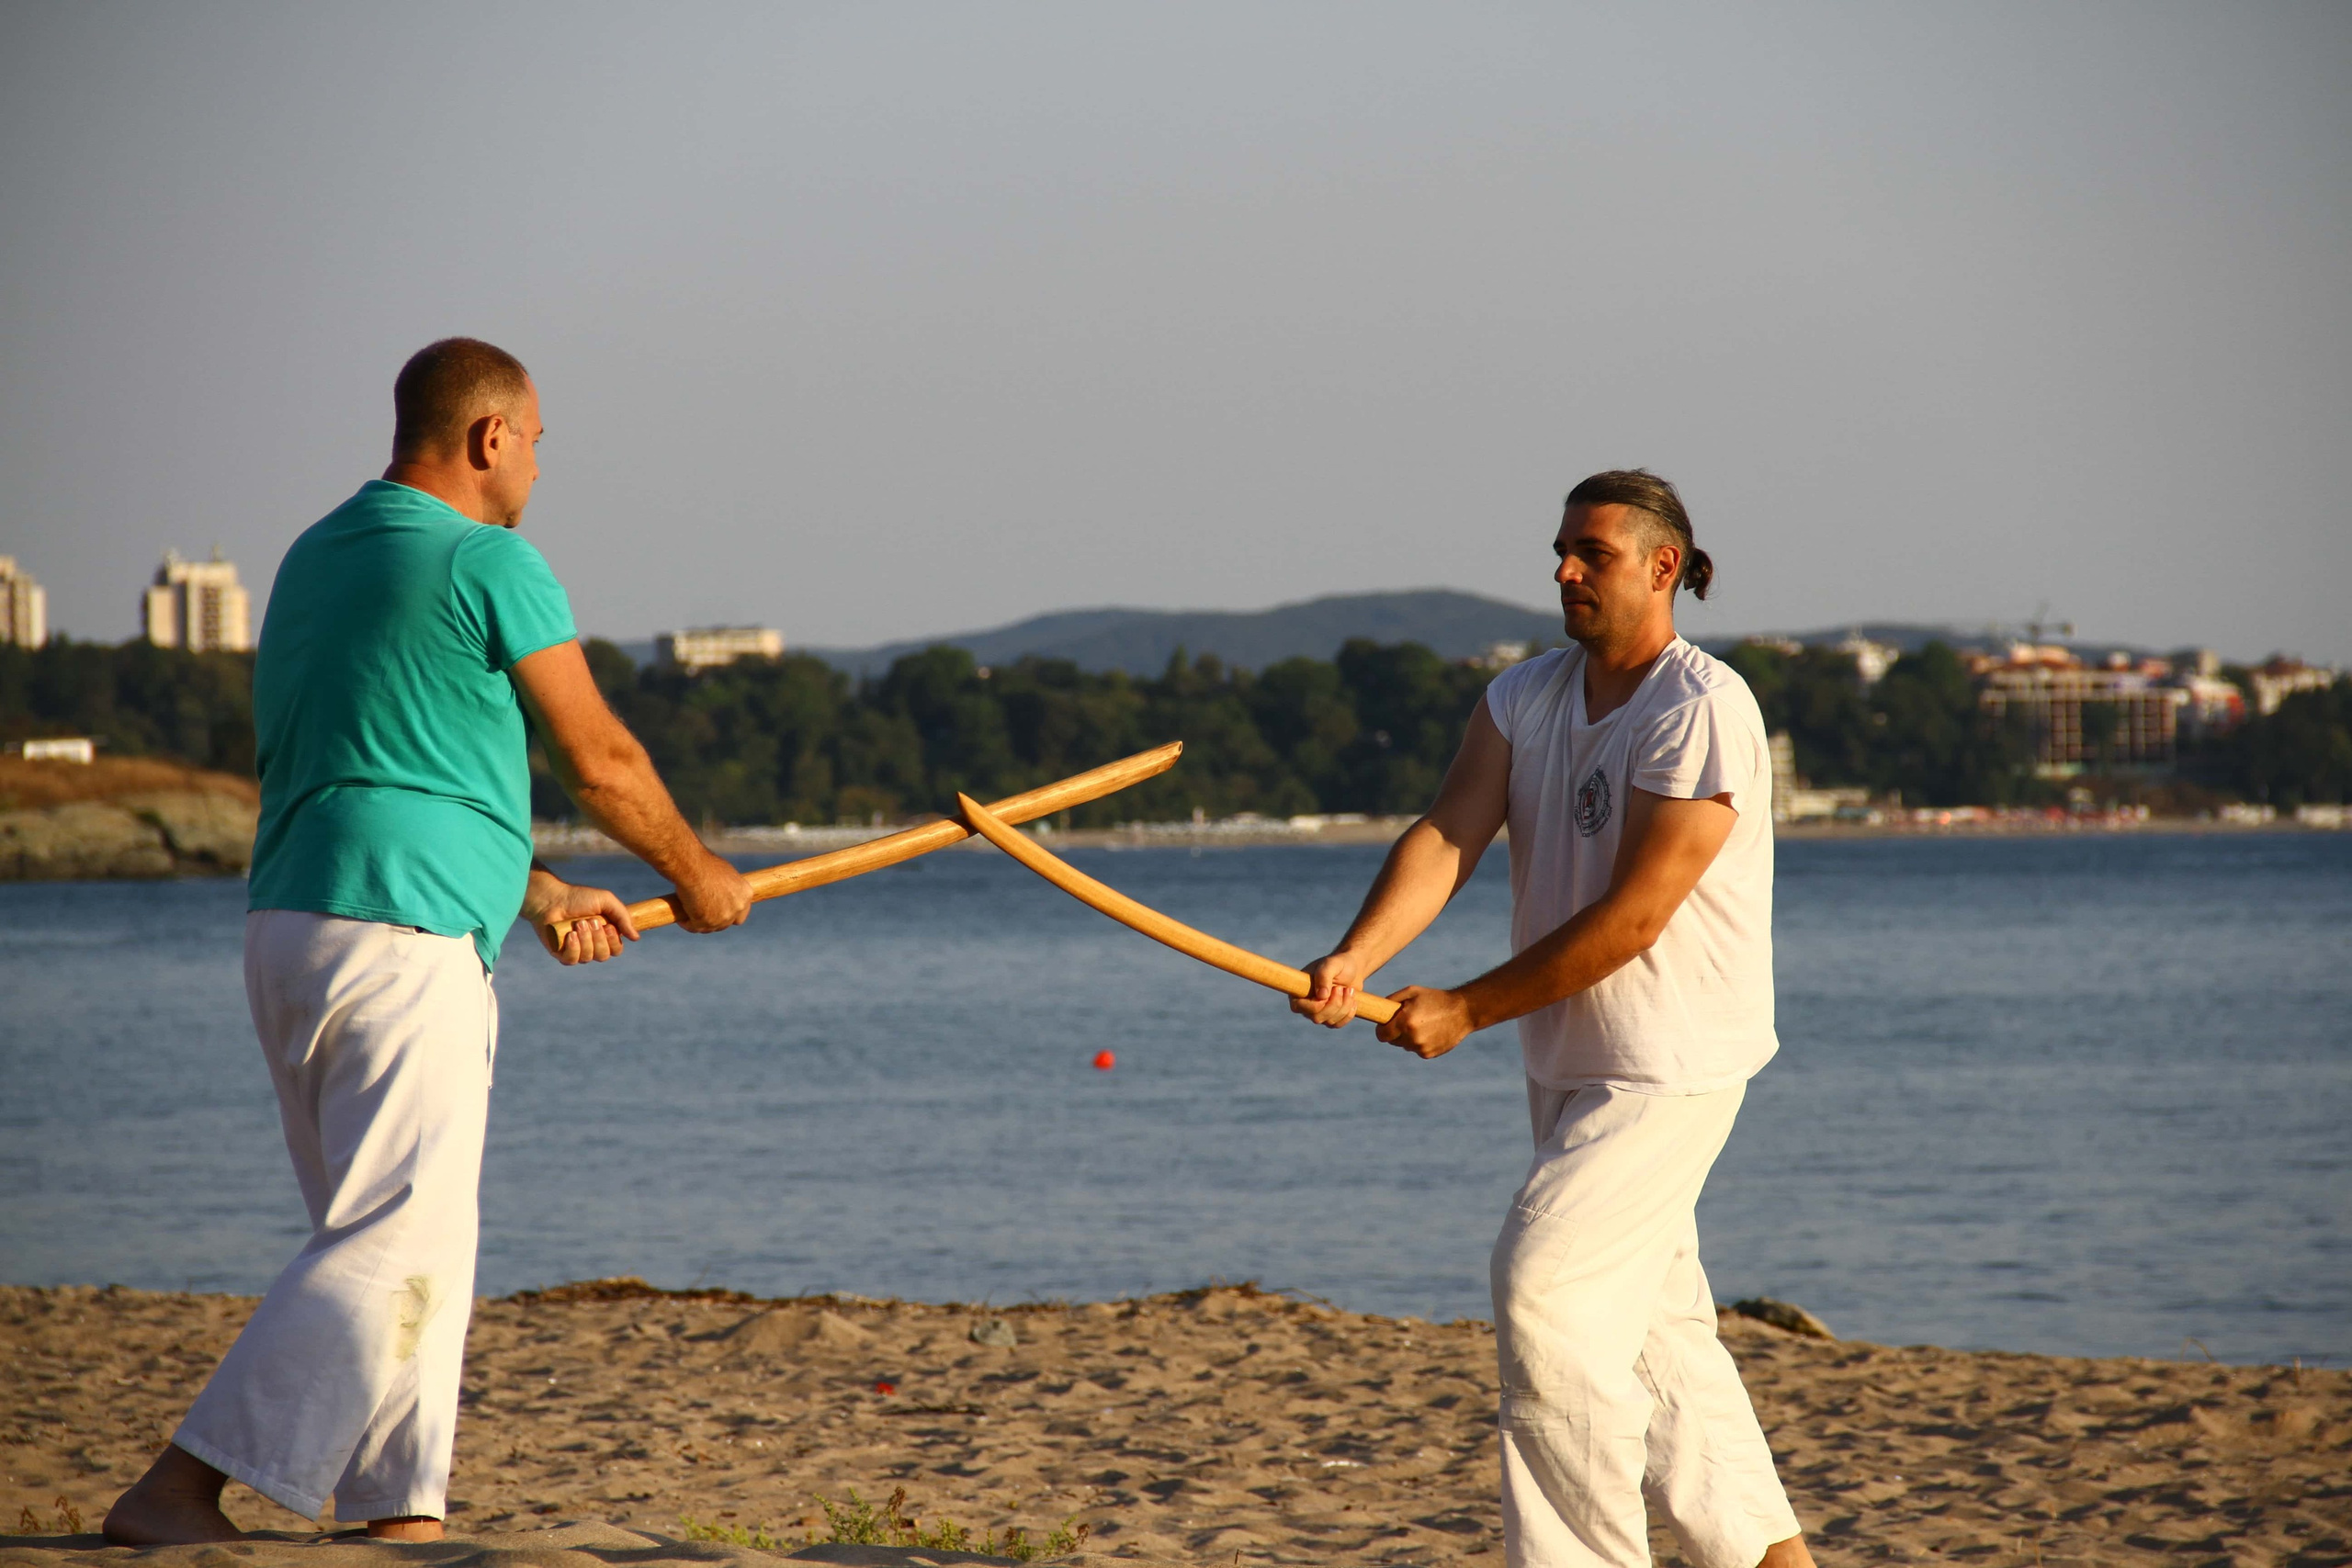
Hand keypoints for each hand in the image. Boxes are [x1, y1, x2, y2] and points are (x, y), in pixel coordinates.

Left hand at [522, 870, 639, 964]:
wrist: (552, 898)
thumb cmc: (579, 898)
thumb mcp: (606, 901)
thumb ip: (623, 917)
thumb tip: (636, 938)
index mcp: (604, 935)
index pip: (616, 950)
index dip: (613, 941)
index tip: (608, 926)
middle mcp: (592, 945)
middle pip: (604, 955)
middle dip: (598, 938)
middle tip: (589, 921)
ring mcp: (577, 951)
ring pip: (589, 957)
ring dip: (585, 939)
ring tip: (577, 924)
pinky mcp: (561, 954)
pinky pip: (572, 960)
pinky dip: (573, 947)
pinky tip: (570, 935)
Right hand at [671, 850, 752, 933]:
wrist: (692, 867)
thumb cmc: (705, 865)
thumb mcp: (723, 875)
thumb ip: (726, 889)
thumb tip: (719, 896)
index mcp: (745, 894)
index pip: (740, 913)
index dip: (729, 915)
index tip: (719, 912)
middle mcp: (738, 907)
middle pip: (725, 923)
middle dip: (714, 920)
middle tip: (701, 913)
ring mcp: (723, 918)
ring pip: (709, 927)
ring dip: (700, 922)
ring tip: (688, 914)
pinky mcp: (705, 923)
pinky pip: (694, 927)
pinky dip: (687, 923)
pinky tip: (681, 918)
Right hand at [1290, 951, 1370, 1027]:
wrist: (1352, 969)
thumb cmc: (1338, 964)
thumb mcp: (1331, 964)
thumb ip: (1323, 976)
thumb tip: (1321, 996)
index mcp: (1298, 991)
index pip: (1298, 1007)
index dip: (1315, 1004)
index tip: (1329, 992)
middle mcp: (1306, 1005)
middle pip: (1317, 1018)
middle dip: (1334, 1004)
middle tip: (1341, 987)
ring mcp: (1319, 1013)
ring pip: (1330, 1021)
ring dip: (1344, 1005)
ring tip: (1349, 989)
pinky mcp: (1331, 1018)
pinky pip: (1338, 1024)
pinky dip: (1349, 1013)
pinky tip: (1353, 1000)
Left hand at [1375, 986, 1474, 1058]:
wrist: (1462, 1012)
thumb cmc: (1435, 998)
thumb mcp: (1412, 992)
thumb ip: (1392, 1001)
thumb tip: (1378, 1011)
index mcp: (1405, 1022)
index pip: (1381, 1035)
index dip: (1382, 1029)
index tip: (1386, 1024)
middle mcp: (1412, 1038)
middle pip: (1392, 1041)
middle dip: (1396, 1032)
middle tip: (1408, 1020)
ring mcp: (1421, 1048)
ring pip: (1404, 1045)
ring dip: (1408, 1038)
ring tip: (1423, 1024)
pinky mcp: (1429, 1054)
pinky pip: (1416, 1049)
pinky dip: (1419, 1043)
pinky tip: (1431, 1032)